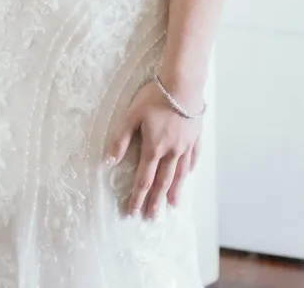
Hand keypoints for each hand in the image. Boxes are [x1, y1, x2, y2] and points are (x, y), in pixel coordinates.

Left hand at [106, 81, 202, 219]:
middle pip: (162, 181)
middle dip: (155, 201)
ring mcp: (186, 145)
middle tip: (152, 218)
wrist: (184, 84)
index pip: (144, 179)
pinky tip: (187, 176)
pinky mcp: (195, 136)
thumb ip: (120, 140)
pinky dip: (189, 169)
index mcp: (154, 148)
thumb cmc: (155, 97)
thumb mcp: (132, 116)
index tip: (133, 211)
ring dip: (174, 190)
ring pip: (180, 173)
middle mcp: (171, 151)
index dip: (138, 196)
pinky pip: (193, 158)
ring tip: (172, 205)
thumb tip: (108, 161)